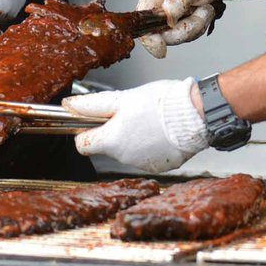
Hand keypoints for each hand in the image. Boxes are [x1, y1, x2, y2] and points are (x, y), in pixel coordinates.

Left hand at [63, 79, 208, 172]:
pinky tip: (161, 131)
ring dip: (134, 137)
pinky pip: (148, 156)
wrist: (196, 114)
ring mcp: (143, 164)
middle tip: (131, 112)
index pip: (83, 144)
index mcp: (112, 141)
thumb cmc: (161, 104)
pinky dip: (151, 145)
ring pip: (128, 150)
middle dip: (115, 131)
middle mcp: (124, 158)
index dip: (86, 130)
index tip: (95, 120)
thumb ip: (93, 105)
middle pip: (108, 146)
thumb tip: (69, 106)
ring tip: (151, 120)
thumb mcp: (122, 98)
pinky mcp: (161, 166)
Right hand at [136, 0, 234, 57]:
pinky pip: (191, 35)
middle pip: (164, 35)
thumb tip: (168, 19)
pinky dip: (202, 25)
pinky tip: (205, 10)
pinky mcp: (182, 25)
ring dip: (198, 24)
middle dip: (188, 27)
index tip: (161, 50)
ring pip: (180, 37)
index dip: (149, 39)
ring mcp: (170, 20)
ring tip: (206, 7)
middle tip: (204, 10)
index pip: (143, 23)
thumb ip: (177, 0)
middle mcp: (158, 10)